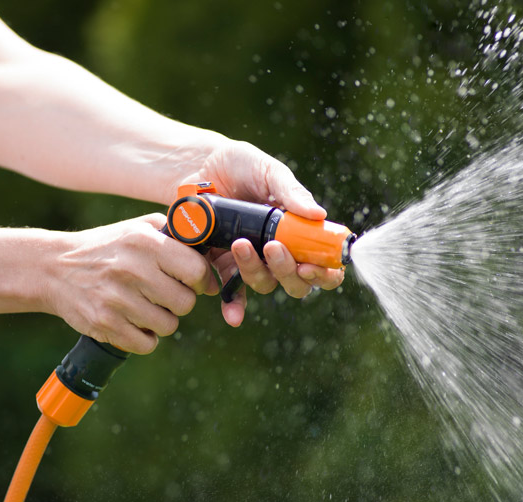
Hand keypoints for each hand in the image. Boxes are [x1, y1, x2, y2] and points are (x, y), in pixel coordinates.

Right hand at [45, 214, 216, 353]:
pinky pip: (146, 344)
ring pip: (168, 325)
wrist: (54, 268)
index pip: (195, 270)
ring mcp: (117, 298)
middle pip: (185, 303)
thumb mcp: (138, 228)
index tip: (192, 282)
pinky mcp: (104, 323)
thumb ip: (176, 236)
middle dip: (179, 302)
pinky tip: (133, 322)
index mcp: (145, 242)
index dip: (200, 280)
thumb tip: (211, 266)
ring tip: (145, 306)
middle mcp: (132, 269)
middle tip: (163, 295)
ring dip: (161, 320)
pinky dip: (144, 338)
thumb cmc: (107, 248)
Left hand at [177, 139, 344, 325]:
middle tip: (273, 249)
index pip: (324, 262)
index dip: (325, 273)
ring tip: (238, 243)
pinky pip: (231, 292)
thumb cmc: (240, 165)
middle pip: (296, 281)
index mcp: (297, 230)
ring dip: (255, 270)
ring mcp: (251, 260)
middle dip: (288, 271)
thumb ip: (291, 192)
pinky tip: (232, 316)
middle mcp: (278, 250)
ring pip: (264, 283)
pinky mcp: (222, 264)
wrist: (196, 165)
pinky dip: (233, 305)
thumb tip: (319, 215)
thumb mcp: (268, 171)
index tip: (312, 266)